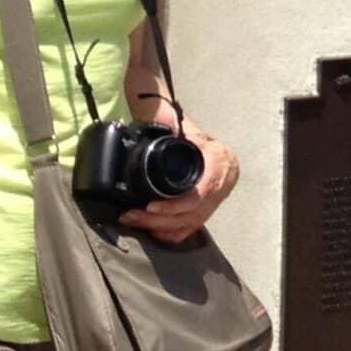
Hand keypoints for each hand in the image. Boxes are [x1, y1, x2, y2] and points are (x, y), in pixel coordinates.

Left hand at [119, 129, 239, 243]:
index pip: (198, 195)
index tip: (150, 206)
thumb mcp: (187, 128)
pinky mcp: (204, 214)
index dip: (173, 206)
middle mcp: (219, 187)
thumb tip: (160, 116)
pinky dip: (169, 233)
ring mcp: (213, 204)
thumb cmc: (198, 140)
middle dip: (157, 219)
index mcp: (219, 164)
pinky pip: (187, 231)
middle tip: (131, 215)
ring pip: (186, 225)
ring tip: (133, 220)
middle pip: (188, 214)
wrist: (216, 153)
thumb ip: (173, 122)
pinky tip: (152, 229)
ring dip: (158, 227)